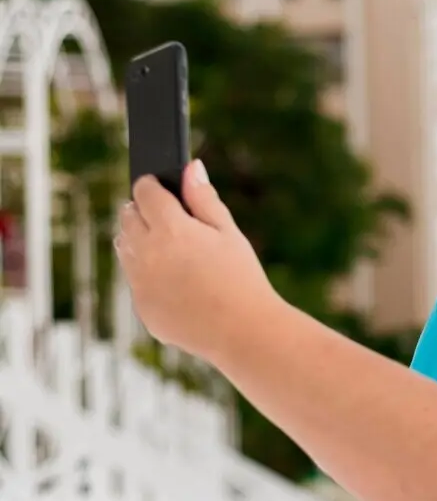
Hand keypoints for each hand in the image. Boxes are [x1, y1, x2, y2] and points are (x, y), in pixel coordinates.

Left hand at [114, 160, 280, 361]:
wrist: (247, 334)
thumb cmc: (244, 281)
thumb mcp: (230, 234)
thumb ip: (204, 199)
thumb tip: (190, 167)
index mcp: (170, 228)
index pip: (143, 190)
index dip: (154, 187)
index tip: (162, 192)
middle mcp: (147, 253)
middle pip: (127, 217)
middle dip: (143, 214)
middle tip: (170, 225)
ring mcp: (141, 284)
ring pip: (125, 250)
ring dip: (141, 245)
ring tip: (174, 256)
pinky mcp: (143, 309)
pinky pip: (137, 284)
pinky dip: (150, 281)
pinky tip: (180, 289)